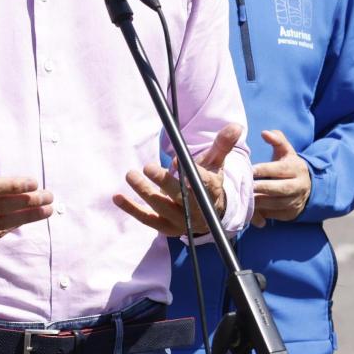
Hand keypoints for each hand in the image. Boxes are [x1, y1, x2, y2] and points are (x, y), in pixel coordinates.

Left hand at [114, 123, 242, 236]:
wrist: (209, 213)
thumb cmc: (208, 181)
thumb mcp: (216, 162)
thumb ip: (222, 145)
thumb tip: (235, 126)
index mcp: (209, 190)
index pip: (202, 183)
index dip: (191, 176)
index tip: (179, 164)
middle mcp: (196, 208)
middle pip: (180, 197)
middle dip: (164, 182)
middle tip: (148, 167)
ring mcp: (180, 220)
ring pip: (161, 208)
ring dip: (144, 192)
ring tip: (131, 175)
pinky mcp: (166, 228)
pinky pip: (147, 219)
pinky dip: (131, 209)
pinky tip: (117, 197)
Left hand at [251, 130, 311, 226]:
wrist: (305, 187)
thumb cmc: (288, 165)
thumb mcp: (285, 151)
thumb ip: (277, 140)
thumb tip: (265, 133)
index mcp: (296, 168)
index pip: (280, 169)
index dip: (264, 169)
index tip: (250, 169)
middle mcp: (299, 186)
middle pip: (280, 189)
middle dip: (262, 188)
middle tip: (246, 186)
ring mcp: (295, 201)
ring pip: (276, 204)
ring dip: (259, 202)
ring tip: (243, 197)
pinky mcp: (290, 214)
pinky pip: (274, 215)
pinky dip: (260, 213)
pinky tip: (248, 208)